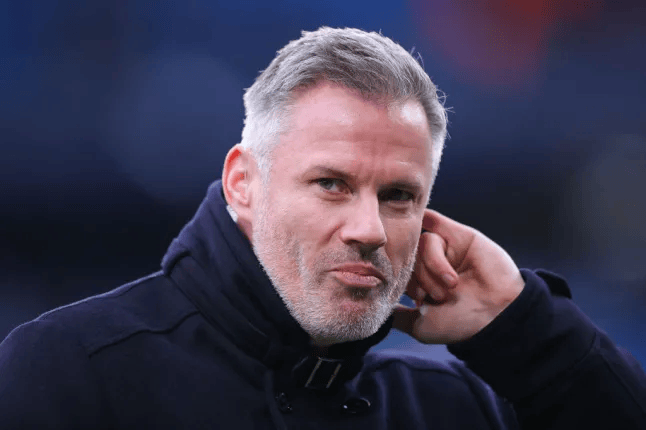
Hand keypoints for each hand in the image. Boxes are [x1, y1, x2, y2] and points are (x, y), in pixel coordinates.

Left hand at [392, 209, 524, 343]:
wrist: (496, 315)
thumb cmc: (460, 324)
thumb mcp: (421, 326)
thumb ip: (398, 316)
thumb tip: (377, 310)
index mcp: (421, 285)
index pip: (398, 273)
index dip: (403, 284)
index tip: (421, 302)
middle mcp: (430, 266)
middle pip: (407, 257)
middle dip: (419, 278)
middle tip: (436, 296)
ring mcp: (444, 250)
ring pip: (421, 244)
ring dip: (433, 266)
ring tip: (452, 285)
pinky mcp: (459, 235)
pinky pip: (434, 222)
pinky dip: (429, 223)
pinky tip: (430, 231)